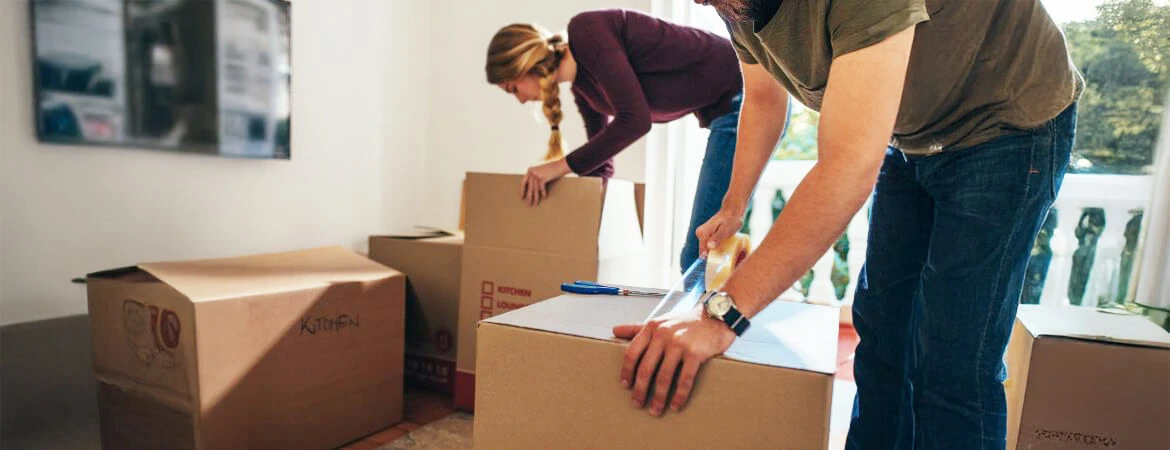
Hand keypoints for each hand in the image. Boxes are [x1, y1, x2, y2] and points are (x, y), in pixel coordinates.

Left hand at [520, 159, 571, 206]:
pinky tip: (544, 198)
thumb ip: (535, 177)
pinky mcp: (542, 177)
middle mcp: (531, 172)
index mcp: (530, 170)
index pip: (523, 182)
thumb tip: (531, 188)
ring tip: (535, 204)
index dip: (522, 190)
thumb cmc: (551, 169)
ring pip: (535, 189)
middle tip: (529, 204)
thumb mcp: (540, 171)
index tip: (522, 197)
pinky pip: (541, 188)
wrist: (560, 165)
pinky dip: (543, 193)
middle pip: (530, 187)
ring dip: (536, 198)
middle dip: (529, 197)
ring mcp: (536, 175)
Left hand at [613, 306, 735, 415]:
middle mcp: (663, 335)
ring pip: (664, 377)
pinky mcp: (695, 353)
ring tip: (655, 410)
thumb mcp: (660, 321)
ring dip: (658, 397)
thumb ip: (637, 328)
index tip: (625, 385)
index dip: (627, 371)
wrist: (716, 316)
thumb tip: (615, 331)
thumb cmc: (686, 321)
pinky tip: (676, 405)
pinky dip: (679, 395)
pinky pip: (684, 379)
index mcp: (651, 327)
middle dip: (640, 390)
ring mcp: (679, 344)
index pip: (632, 352)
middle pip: (645, 368)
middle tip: (637, 403)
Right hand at [695, 209, 743, 256]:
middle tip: (726, 254)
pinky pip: (709, 245)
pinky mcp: (706, 234)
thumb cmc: (731, 220)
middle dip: (714, 255)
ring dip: (715, 251)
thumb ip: (717, 238)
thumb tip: (710, 247)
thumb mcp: (726, 230)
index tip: (722, 259)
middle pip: (705, 251)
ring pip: (707, 248)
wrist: (733, 212)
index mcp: (702, 233)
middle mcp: (700, 233)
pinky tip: (722, 246)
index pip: (703, 252)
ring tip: (725, 249)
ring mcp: (702, 234)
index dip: (712, 258)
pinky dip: (715, 247)